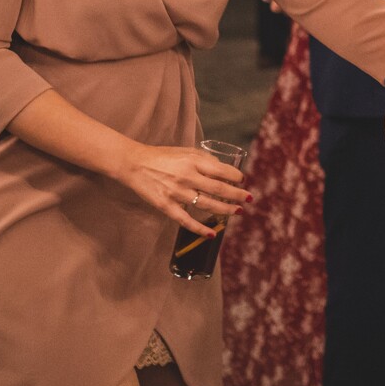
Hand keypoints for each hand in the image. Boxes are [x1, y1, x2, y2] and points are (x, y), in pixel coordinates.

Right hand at [113, 143, 248, 236]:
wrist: (135, 164)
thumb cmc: (162, 156)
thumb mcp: (186, 151)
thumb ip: (204, 160)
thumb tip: (224, 169)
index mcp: (193, 161)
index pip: (221, 170)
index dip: (235, 177)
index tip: (242, 181)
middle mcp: (187, 176)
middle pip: (219, 189)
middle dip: (237, 195)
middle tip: (249, 198)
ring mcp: (177, 193)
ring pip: (207, 204)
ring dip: (225, 209)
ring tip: (238, 211)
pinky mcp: (166, 206)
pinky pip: (186, 220)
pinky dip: (199, 229)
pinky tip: (211, 234)